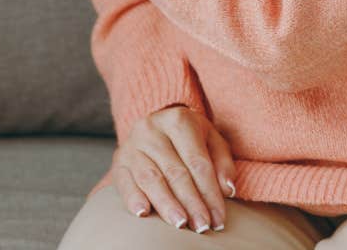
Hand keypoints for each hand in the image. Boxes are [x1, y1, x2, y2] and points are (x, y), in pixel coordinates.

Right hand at [113, 104, 237, 233]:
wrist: (156, 126)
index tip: (218, 217)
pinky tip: (143, 213)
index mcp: (178, 120)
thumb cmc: (190, 138)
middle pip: (175, 172)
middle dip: (191, 202)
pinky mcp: (118, 160)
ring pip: (150, 178)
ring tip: (180, 223)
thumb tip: (227, 189)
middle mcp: (152, 129)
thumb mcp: (211, 140)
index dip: (210, 192)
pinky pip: (124, 181)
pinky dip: (133, 198)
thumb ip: (222, 163)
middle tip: (202, 225)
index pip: (197, 162)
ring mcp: (132, 144)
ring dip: (166, 204)